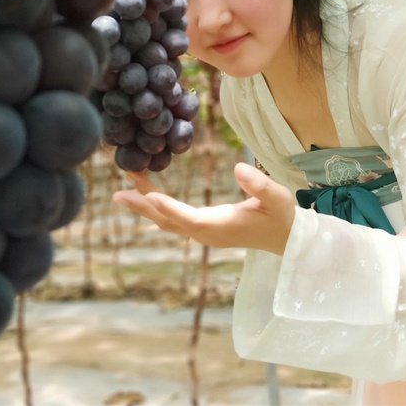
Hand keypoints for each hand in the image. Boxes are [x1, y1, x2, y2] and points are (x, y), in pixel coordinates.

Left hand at [112, 162, 295, 254]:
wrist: (287, 238)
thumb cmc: (282, 216)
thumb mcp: (277, 197)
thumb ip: (259, 184)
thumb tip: (239, 167)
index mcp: (222, 228)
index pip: (190, 219)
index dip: (169, 208)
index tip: (148, 195)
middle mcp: (207, 234)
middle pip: (169, 221)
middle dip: (144, 206)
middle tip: (118, 192)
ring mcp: (204, 234)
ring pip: (168, 221)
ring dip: (146, 205)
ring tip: (124, 189)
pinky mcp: (204, 229)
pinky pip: (174, 220)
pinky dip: (158, 207)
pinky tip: (146, 195)